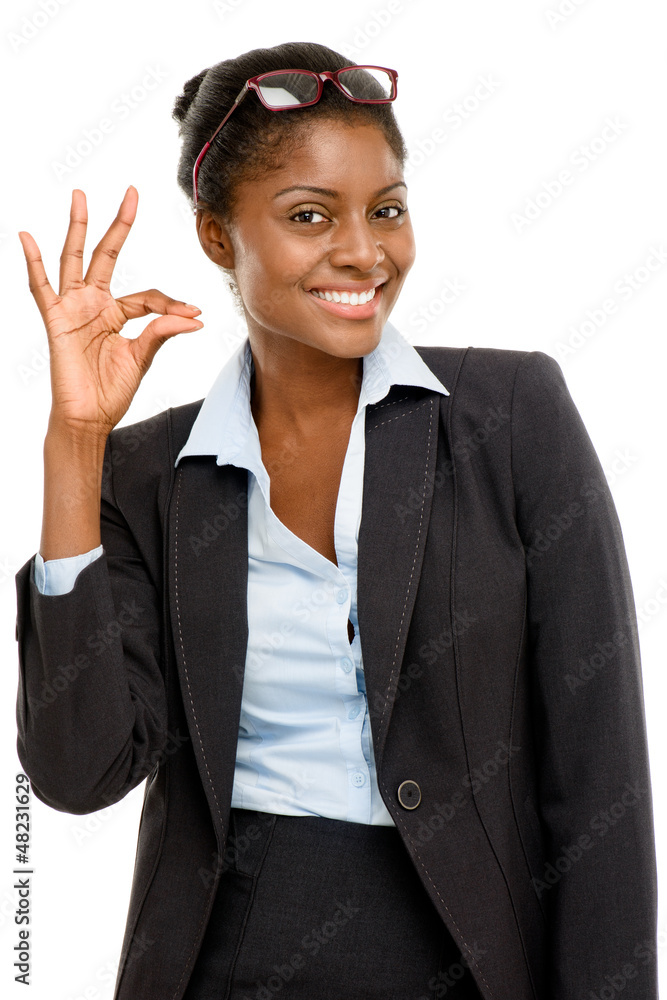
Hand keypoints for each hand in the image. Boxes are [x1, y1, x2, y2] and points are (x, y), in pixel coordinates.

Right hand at [18, 186, 203, 436]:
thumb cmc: (112, 391)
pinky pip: (40, 287)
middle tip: (131, 194)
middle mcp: (94, 304)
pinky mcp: (56, 320)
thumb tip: (195, 318)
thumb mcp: (143, 357)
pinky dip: (33, 263)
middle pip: (106, 255)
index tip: (195, 314)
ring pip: (74, 259)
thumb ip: (162, 332)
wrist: (89, 417)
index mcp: (116, 314)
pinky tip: (27, 237)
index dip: (170, 303)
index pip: (146, 295)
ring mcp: (73, 309)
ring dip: (78, 228)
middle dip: (118, 225)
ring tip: (81, 196)